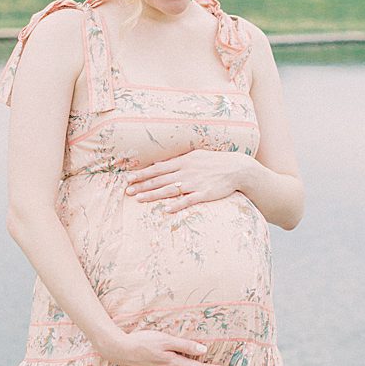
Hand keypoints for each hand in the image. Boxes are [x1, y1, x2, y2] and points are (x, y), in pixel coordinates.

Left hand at [125, 150, 250, 211]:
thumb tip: (160, 163)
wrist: (237, 168)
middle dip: (142, 185)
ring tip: (139, 199)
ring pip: (169, 190)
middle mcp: (186, 172)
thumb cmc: (215, 161)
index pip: (157, 168)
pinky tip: (165, 209)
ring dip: (153, 195)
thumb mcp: (195, 156)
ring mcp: (195, 183)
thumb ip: (178, 161)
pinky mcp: (204, 194)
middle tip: (127, 191)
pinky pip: (188, 200)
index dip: (142, 174)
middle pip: (160, 179)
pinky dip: (176, 205)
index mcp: (183, 161)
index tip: (128, 178)